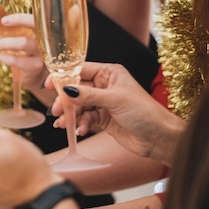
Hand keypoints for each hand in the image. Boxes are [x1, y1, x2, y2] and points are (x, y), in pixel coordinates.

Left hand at [0, 14, 52, 100]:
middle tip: (3, 22)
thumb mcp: (19, 33)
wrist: (36, 79)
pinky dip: (7, 58)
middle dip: (19, 20)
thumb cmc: (26, 52)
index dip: (21, 16)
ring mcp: (44, 54)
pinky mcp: (37, 67)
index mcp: (45, 29)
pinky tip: (2, 57)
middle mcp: (48, 39)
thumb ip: (8, 17)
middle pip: (37, 25)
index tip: (4, 19)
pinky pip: (20, 61)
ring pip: (25, 43)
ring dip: (7, 42)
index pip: (38, 16)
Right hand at [47, 62, 184, 164]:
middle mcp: (104, 86)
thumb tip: (67, 90)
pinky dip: (80, 124)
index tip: (49, 85)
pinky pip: (85, 118)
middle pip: (76, 90)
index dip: (64, 77)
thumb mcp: (115, 100)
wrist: (159, 138)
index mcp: (109, 73)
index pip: (80, 70)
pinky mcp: (102, 118)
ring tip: (64, 124)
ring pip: (79, 106)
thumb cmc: (144, 112)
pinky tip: (80, 131)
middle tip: (57, 110)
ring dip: (71, 115)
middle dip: (66, 101)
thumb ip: (89, 95)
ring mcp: (102, 102)